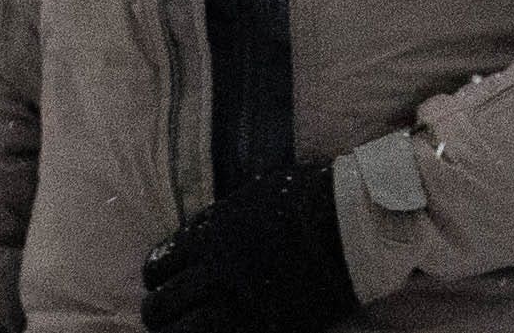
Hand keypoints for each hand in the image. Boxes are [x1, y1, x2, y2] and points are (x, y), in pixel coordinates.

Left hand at [142, 159, 352, 332]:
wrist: (355, 223)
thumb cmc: (312, 196)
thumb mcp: (254, 194)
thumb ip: (219, 220)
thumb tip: (196, 236)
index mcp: (210, 235)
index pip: (158, 266)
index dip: (157, 277)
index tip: (164, 281)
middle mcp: (215, 272)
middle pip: (160, 306)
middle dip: (159, 311)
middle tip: (170, 314)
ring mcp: (237, 304)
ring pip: (180, 332)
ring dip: (176, 331)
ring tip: (185, 330)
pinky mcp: (262, 326)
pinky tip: (214, 332)